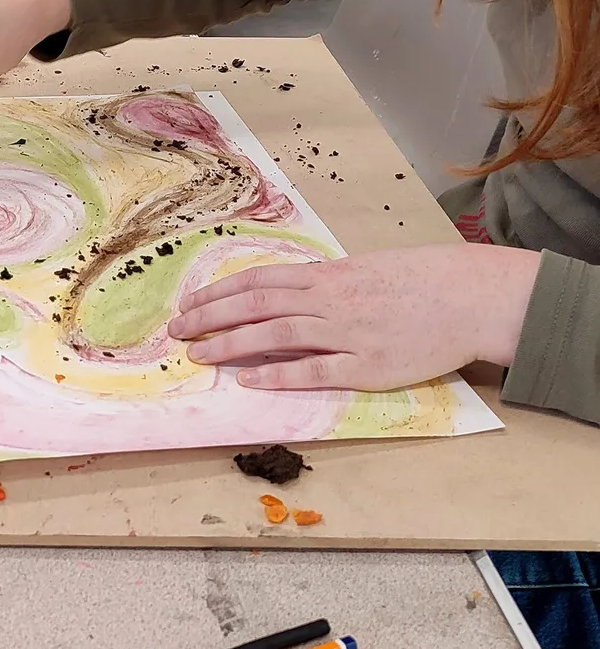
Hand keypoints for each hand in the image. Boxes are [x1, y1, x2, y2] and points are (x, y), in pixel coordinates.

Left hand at [166, 243, 540, 389]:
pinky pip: (314, 370)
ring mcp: (347, 332)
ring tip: (198, 355)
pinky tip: (248, 379)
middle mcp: (330, 300)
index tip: (187, 304)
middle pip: (254, 305)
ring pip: (275, 335)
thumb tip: (286, 293)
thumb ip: (325, 283)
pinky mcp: (367, 365)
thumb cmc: (421, 281)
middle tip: (176, 332)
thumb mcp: (366, 269)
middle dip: (210, 318)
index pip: (257, 281)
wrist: (473, 296)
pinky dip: (278, 374)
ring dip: (231, 345)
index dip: (217, 293)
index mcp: (328, 276)